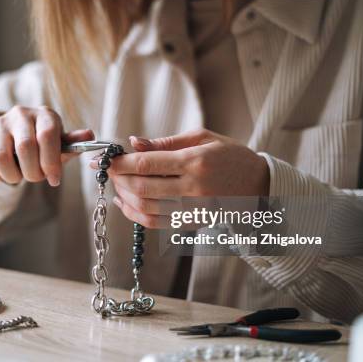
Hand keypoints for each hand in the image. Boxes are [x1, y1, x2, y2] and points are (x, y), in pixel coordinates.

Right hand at [0, 105, 93, 185]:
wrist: (11, 134)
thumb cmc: (42, 142)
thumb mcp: (58, 143)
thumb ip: (72, 143)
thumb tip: (90, 136)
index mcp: (45, 114)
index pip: (47, 136)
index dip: (51, 162)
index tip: (54, 180)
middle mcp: (21, 113)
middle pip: (25, 148)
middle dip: (33, 172)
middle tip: (37, 178)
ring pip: (2, 158)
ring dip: (14, 176)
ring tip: (20, 175)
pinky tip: (6, 173)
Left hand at [89, 129, 269, 227]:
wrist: (260, 186)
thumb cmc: (230, 156)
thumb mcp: (202, 138)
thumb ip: (165, 143)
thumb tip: (133, 143)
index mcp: (195, 162)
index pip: (146, 163)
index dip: (119, 162)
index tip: (102, 158)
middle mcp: (194, 189)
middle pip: (141, 188)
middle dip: (117, 178)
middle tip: (106, 169)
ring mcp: (194, 210)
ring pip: (145, 208)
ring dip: (123, 196)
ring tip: (115, 183)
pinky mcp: (192, 224)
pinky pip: (155, 223)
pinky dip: (134, 214)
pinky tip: (124, 202)